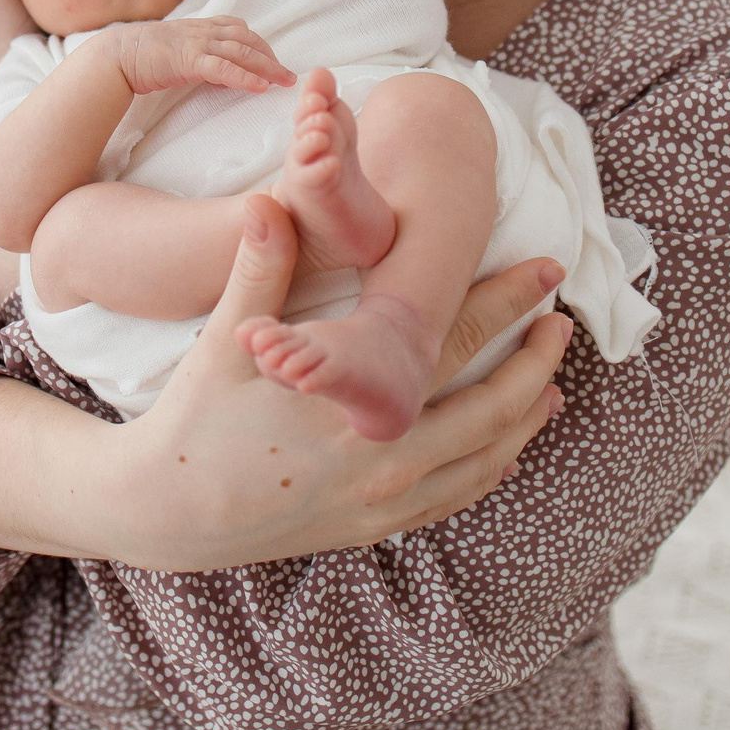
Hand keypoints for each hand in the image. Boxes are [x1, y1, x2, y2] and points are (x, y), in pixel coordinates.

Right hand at [106, 16, 293, 96]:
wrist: (116, 55)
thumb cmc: (142, 56)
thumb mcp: (176, 50)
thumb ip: (198, 55)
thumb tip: (217, 71)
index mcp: (200, 26)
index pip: (239, 29)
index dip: (259, 44)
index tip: (273, 61)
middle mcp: (202, 30)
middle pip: (247, 39)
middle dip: (270, 57)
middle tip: (288, 76)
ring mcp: (196, 43)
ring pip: (241, 52)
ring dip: (267, 67)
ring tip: (283, 81)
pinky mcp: (188, 60)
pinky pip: (223, 67)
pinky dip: (244, 76)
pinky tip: (259, 87)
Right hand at [108, 196, 568, 572]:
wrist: (167, 514)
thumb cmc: (195, 421)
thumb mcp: (224, 343)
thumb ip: (257, 272)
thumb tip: (269, 201)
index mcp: (356, 409)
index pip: (451, 343)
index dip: (504, 303)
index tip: (546, 272)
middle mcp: (384, 463)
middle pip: (489, 408)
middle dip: (534, 363)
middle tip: (563, 325)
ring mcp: (384, 503)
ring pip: (483, 460)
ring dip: (523, 418)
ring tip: (550, 384)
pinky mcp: (373, 528)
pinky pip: (452, 499)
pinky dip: (488, 469)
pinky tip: (502, 450)